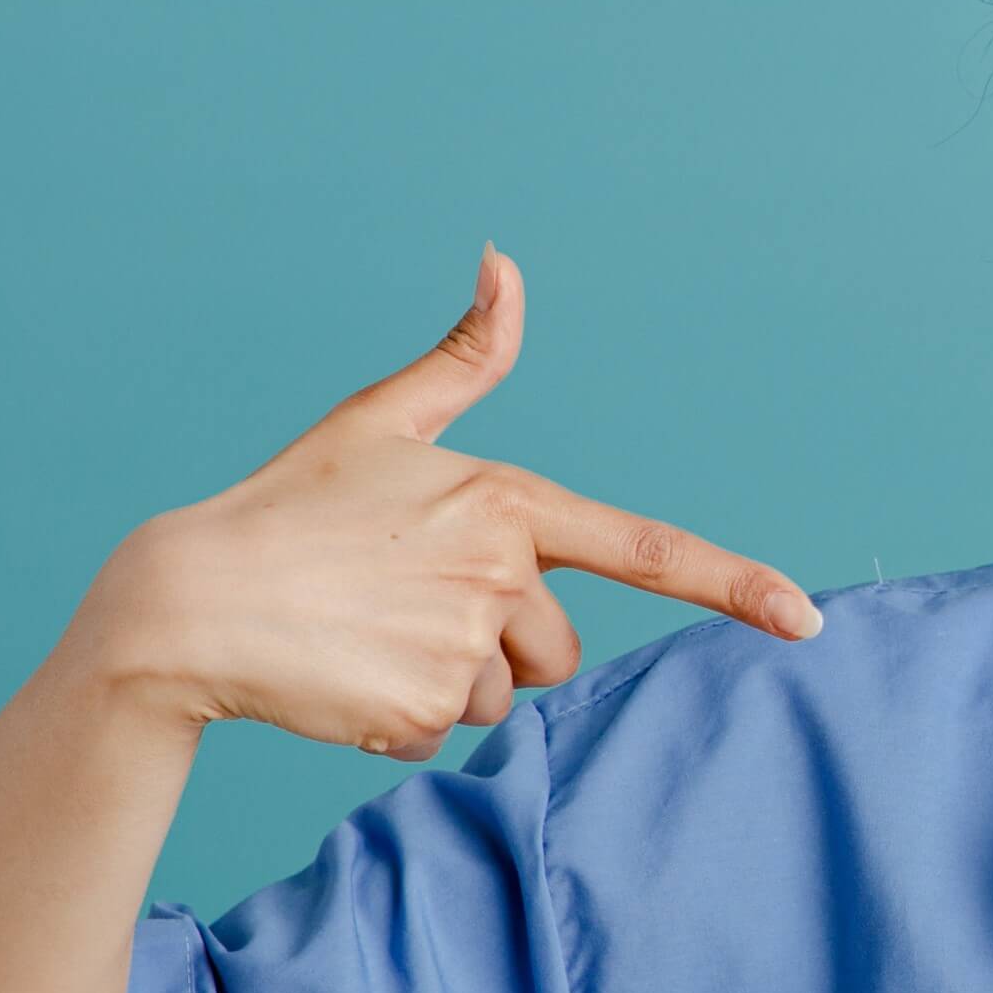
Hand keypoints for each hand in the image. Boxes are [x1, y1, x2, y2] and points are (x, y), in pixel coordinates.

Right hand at [73, 244, 819, 758]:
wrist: (187, 602)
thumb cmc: (289, 508)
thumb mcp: (378, 422)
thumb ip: (465, 358)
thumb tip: (506, 260)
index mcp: (506, 500)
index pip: (645, 549)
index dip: (734, 585)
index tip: (804, 620)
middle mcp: (500, 572)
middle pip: (557, 646)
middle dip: (496, 640)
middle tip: (401, 603)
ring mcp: (464, 643)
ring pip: (502, 693)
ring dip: (445, 680)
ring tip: (365, 634)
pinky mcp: (424, 707)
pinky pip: (445, 732)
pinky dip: (399, 718)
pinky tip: (344, 675)